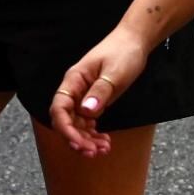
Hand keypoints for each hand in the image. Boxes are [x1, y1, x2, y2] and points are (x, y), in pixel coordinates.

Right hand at [49, 26, 151, 157]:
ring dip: (87, 140)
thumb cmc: (123, 52)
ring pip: (77, 124)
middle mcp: (75, 90)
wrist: (134, 42)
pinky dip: (94, 134)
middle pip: (66, 120)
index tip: (79, 144)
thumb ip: (100, 91)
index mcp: (74, 80)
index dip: (65, 129)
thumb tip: (86, 111)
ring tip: (104, 149)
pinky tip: (105, 141)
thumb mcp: (115, 72)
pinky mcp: (94, 100)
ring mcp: (83, 96)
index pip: (59, 108)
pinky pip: (88, 122)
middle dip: (77, 139)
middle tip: (95, 152)